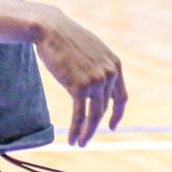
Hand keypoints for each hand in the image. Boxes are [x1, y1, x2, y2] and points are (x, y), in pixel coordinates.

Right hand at [33, 6, 126, 146]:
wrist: (50, 29)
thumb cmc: (67, 39)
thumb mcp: (92, 50)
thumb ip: (99, 66)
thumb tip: (99, 83)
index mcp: (114, 65)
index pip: (121, 97)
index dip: (117, 114)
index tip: (112, 126)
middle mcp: (109, 74)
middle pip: (104, 108)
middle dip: (96, 126)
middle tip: (87, 137)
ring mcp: (95, 81)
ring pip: (94, 115)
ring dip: (87, 132)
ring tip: (80, 143)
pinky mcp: (79, 87)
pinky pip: (80, 115)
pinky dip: (77, 130)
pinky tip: (73, 140)